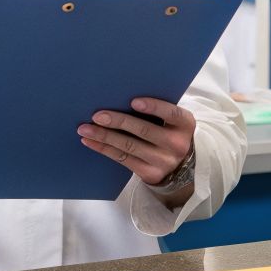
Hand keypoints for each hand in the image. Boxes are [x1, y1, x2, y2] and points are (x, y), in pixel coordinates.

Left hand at [78, 98, 196, 186]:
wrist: (180, 167)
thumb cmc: (169, 133)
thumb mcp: (173, 121)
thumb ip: (157, 111)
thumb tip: (121, 97)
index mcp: (185, 125)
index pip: (171, 113)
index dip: (153, 107)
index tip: (133, 101)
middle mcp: (177, 144)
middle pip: (144, 130)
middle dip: (118, 121)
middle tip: (97, 115)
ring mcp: (163, 161)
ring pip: (129, 146)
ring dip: (104, 136)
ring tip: (85, 129)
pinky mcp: (150, 174)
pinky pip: (123, 159)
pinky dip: (104, 149)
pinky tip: (91, 142)